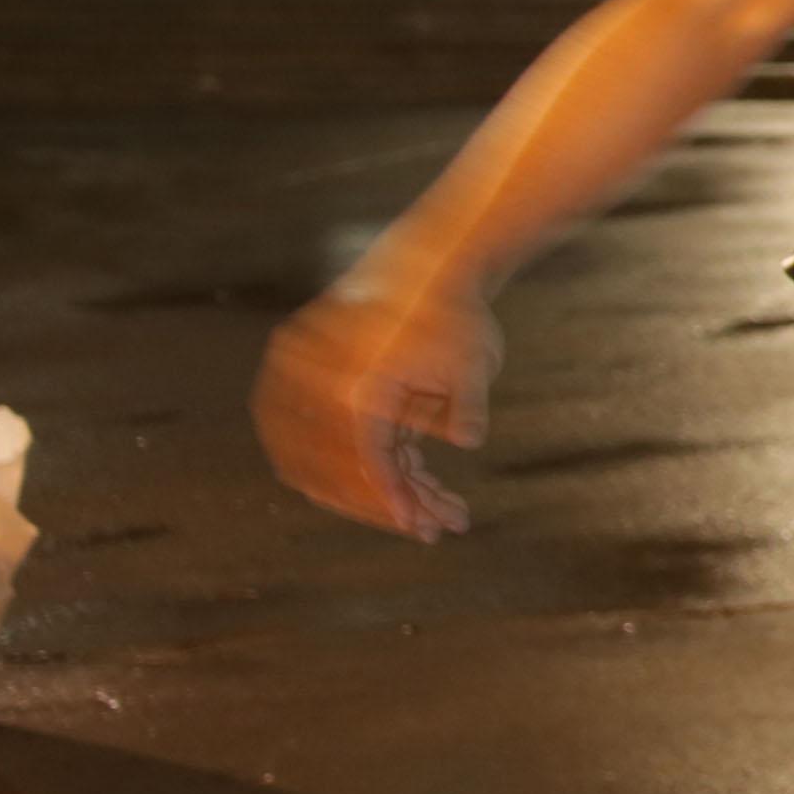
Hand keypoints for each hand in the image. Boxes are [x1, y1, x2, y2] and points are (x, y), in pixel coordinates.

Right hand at [255, 270, 493, 540]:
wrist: (429, 265)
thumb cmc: (454, 313)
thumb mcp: (471, 361)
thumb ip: (466, 403)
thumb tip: (469, 441)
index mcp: (357, 388)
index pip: (367, 461)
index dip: (394, 500)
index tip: (422, 528)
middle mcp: (327, 392)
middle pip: (344, 472)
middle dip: (391, 505)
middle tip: (438, 527)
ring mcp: (322, 392)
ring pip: (343, 462)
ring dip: (387, 490)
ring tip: (444, 508)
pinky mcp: (336, 392)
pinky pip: (347, 441)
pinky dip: (382, 465)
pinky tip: (420, 485)